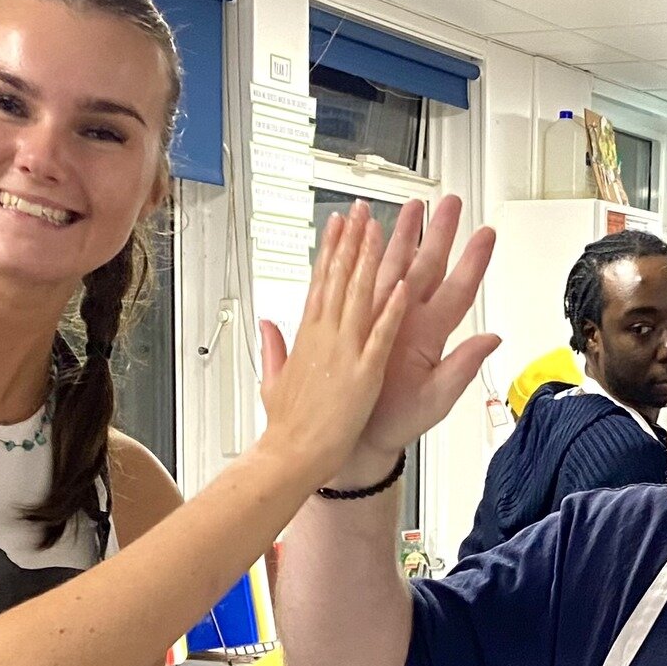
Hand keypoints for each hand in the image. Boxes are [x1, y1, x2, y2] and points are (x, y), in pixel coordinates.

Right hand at [257, 206, 410, 487]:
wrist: (291, 454)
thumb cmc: (286, 426)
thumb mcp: (273, 379)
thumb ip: (272, 347)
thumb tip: (266, 323)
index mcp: (306, 337)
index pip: (320, 283)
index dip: (330, 250)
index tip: (337, 225)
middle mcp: (324, 337)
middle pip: (339, 278)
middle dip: (352, 241)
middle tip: (361, 210)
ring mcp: (344, 352)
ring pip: (359, 296)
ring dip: (371, 261)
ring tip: (381, 228)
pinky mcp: (362, 374)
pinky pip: (380, 336)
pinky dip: (390, 311)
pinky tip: (400, 286)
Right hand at [332, 196, 499, 488]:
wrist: (358, 438)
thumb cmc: (397, 422)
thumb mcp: (436, 398)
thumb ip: (463, 367)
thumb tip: (493, 339)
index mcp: (431, 336)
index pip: (458, 290)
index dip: (472, 262)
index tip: (485, 235)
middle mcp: (409, 319)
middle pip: (428, 266)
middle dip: (439, 233)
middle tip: (450, 203)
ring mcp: (382, 317)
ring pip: (396, 266)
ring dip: (404, 236)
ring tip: (413, 207)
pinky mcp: (357, 321)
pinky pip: (362, 282)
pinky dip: (365, 257)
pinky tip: (368, 235)